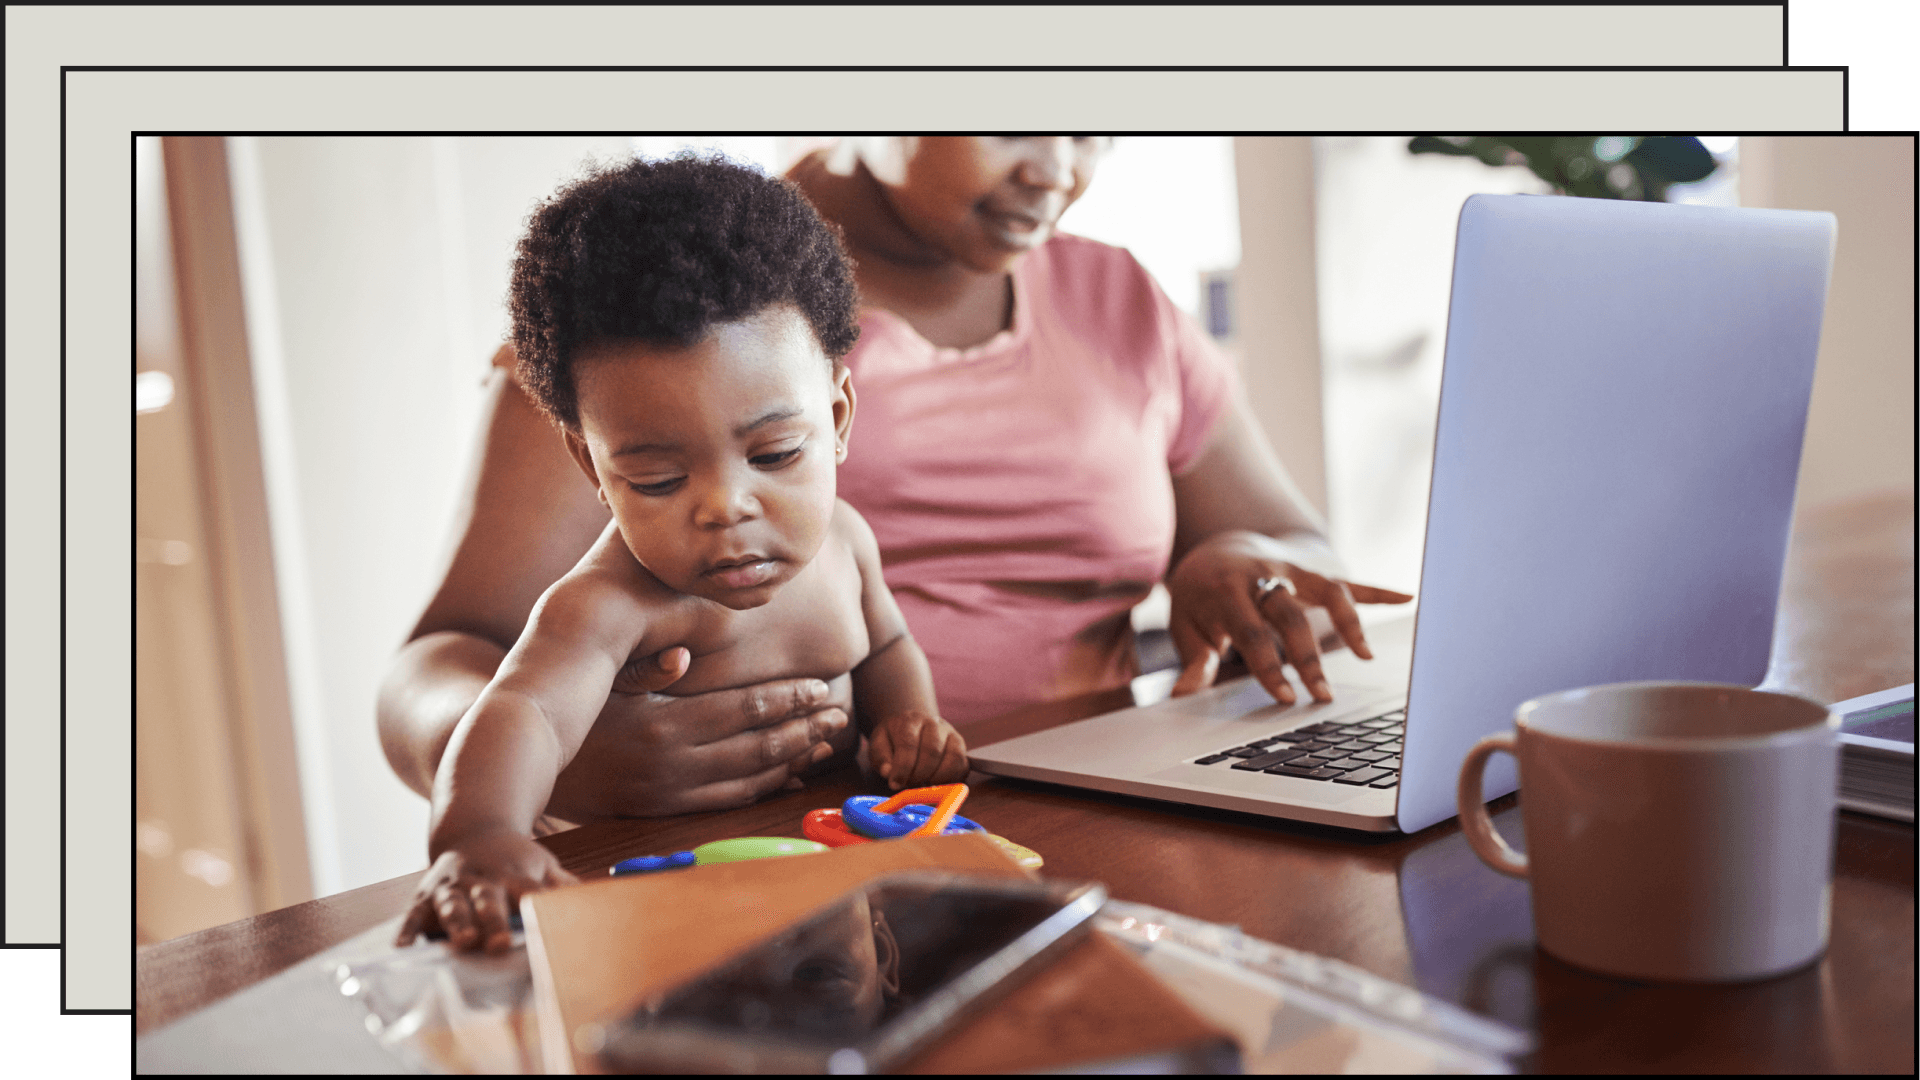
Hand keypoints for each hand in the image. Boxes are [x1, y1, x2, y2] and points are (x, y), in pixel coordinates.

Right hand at [395, 830, 577, 952]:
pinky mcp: (425, 897)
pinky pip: (414, 915)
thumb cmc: (514, 859)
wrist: (473, 830)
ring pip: (451, 906)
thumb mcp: (542, 865)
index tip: (541, 930)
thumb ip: (564, 886)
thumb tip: (599, 900)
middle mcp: (480, 880)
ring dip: (456, 924)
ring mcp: (451, 888)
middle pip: (488, 901)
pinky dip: (407, 931)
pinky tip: (402, 948)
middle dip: (492, 922)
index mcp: (513, 875)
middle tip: (497, 943)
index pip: (526, 893)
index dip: (533, 911)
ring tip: (461, 941)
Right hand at [543, 650, 852, 819]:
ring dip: (793, 760)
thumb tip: (683, 656)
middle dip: (805, 730)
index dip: (786, 699)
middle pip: (757, 746)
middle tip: (840, 715)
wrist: (538, 768)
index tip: (820, 687)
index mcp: (664, 725)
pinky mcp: (668, 811)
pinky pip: (729, 801)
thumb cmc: (576, 710)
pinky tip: (790, 772)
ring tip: (827, 742)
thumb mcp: (603, 680)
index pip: (742, 710)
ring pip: (750, 777)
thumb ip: (644, 666)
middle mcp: (675, 764)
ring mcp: (673, 792)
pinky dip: (765, 787)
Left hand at [867, 710, 968, 789]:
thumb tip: (889, 772)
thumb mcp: (879, 745)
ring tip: (923, 783)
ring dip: (937, 777)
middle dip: (919, 774)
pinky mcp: (960, 746)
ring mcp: (950, 733)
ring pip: (952, 756)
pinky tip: (936, 782)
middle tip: (909, 784)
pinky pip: (962, 764)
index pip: (908, 744)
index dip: (902, 767)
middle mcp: (933, 722)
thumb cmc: (893, 740)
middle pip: (932, 751)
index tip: (895, 783)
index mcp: (909, 720)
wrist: (911, 727)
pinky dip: (951, 778)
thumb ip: (881, 758)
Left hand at [1165, 530, 1412, 704]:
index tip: (1286, 698)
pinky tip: (1407, 599)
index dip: (1269, 666)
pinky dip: (1377, 590)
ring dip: (1349, 622)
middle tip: (1322, 695)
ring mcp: (1292, 569)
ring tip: (1366, 656)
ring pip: (1326, 591)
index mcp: (1226, 591)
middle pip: (1291, 616)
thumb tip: (1183, 695)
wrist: (1215, 547)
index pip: (1251, 632)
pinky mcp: (1313, 570)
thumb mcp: (1185, 624)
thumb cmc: (1200, 595)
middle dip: (1308, 657)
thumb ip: (1194, 659)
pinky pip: (1348, 580)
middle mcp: (1263, 574)